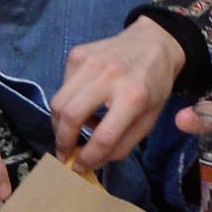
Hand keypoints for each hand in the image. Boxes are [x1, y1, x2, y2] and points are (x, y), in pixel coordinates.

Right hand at [50, 18, 186, 171]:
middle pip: (70, 116)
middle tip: (64, 154)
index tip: (80, 167)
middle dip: (63, 142)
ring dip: (59, 125)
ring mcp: (90, 62)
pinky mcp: (77, 54)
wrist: (153, 43)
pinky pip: (62, 87)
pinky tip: (82, 105)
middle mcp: (109, 76)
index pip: (102, 136)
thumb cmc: (153, 87)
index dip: (88, 158)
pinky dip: (67, 103)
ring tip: (71, 133)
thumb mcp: (148, 120)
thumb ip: (122, 145)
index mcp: (133, 96)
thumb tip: (90, 163)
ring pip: (58, 102)